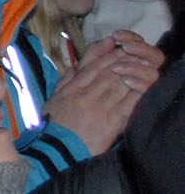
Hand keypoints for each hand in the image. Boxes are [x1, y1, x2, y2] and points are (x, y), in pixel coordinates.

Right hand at [45, 37, 153, 154]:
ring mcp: (99, 109)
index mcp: (72, 88)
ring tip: (139, 65)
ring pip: (118, 86)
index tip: (116, 47)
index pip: (92, 67)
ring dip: (130, 74)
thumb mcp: (54, 98)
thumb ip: (65, 81)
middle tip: (132, 51)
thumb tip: (75, 67)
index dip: (106, 55)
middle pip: (108, 73)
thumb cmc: (55, 124)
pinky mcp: (110, 123)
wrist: (59, 149)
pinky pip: (125, 105)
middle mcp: (86, 95)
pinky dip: (134, 94)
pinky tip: (140, 87)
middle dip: (121, 61)